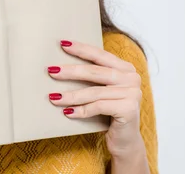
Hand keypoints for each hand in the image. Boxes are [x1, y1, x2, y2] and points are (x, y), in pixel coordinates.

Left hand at [47, 40, 146, 158]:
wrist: (124, 141)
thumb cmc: (108, 112)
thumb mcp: (102, 90)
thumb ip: (93, 76)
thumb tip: (60, 65)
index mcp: (126, 68)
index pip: (100, 55)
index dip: (81, 49)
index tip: (62, 44)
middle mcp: (132, 78)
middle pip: (95, 72)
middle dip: (71, 71)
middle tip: (51, 71)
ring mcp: (133, 93)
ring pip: (94, 92)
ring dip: (71, 95)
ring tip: (54, 97)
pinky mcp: (129, 109)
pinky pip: (98, 106)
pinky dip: (81, 110)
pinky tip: (67, 112)